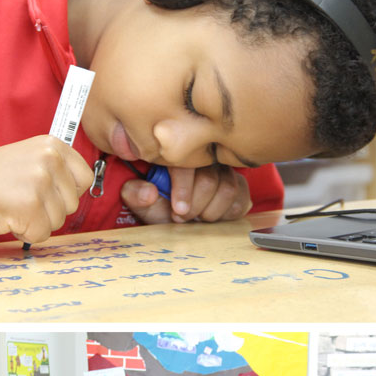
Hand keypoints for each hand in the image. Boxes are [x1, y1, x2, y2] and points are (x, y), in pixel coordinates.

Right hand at [0, 136, 92, 242]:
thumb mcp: (33, 159)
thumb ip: (58, 169)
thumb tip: (84, 184)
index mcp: (53, 145)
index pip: (84, 178)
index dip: (67, 192)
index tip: (47, 190)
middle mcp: (49, 159)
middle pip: (72, 203)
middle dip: (50, 209)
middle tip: (23, 197)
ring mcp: (40, 181)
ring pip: (59, 220)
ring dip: (38, 221)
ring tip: (15, 205)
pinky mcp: (30, 205)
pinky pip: (42, 234)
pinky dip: (26, 233)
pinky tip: (10, 216)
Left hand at [120, 165, 251, 224]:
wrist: (182, 220)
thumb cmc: (162, 206)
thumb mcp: (141, 203)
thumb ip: (135, 195)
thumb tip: (148, 192)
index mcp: (180, 155)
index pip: (186, 165)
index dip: (183, 188)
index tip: (178, 211)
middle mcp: (206, 159)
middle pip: (209, 180)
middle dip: (195, 205)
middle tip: (182, 218)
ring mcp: (226, 172)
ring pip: (227, 189)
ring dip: (210, 211)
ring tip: (197, 218)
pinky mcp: (240, 188)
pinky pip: (240, 200)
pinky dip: (225, 214)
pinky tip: (212, 216)